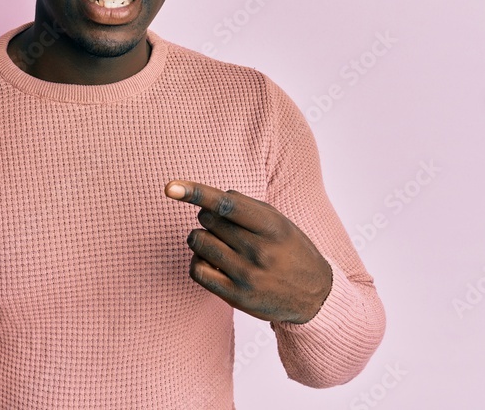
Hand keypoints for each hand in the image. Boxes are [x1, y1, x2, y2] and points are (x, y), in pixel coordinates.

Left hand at [165, 180, 332, 324]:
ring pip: (198, 242)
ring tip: (219, 244)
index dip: (196, 193)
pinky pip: (197, 270)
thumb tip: (210, 200)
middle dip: (209, 218)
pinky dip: (198, 261)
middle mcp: (260, 251)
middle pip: (207, 220)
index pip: (226, 204)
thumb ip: (247, 207)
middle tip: (225, 228)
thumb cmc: (290, 251)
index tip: (169, 188)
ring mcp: (247, 275)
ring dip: (202, 239)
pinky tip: (211, 262)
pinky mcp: (236, 296)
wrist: (314, 296)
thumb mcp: (280, 223)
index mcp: (272, 227)